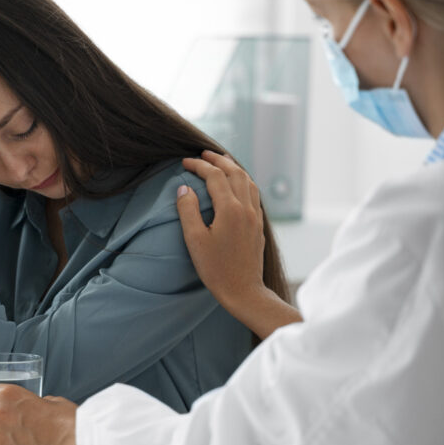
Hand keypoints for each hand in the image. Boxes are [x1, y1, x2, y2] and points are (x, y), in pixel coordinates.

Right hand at [177, 150, 281, 328]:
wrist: (244, 291)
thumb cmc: (216, 269)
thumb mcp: (195, 240)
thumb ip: (188, 211)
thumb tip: (184, 188)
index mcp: (230, 210)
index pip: (215, 176)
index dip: (199, 165)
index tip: (184, 162)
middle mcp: (247, 208)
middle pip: (235, 172)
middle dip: (218, 159)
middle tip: (203, 153)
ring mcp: (256, 216)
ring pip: (248, 181)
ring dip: (233, 167)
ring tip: (221, 162)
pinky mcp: (259, 225)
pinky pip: (254, 193)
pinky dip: (243, 180)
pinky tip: (237, 184)